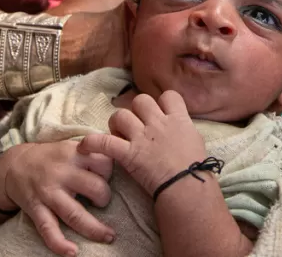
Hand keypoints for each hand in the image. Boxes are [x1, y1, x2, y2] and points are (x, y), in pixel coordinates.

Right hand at [0, 141, 115, 254]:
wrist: (16, 165)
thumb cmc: (52, 157)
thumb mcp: (72, 147)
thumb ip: (93, 153)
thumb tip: (123, 160)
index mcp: (74, 154)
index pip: (104, 163)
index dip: (109, 172)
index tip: (105, 176)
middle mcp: (62, 172)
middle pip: (95, 188)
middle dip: (104, 198)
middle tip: (102, 201)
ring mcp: (48, 192)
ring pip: (75, 213)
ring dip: (94, 228)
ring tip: (108, 236)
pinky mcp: (36, 208)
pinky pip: (48, 229)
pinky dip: (59, 243)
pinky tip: (72, 252)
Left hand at [81, 91, 207, 195]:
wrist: (186, 185)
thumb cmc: (196, 168)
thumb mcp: (196, 141)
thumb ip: (184, 129)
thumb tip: (178, 126)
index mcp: (177, 119)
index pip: (168, 96)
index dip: (161, 103)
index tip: (159, 113)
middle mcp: (158, 123)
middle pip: (140, 100)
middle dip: (135, 110)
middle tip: (134, 125)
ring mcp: (142, 137)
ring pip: (120, 115)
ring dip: (116, 123)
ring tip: (116, 134)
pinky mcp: (128, 153)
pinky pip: (104, 142)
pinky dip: (92, 142)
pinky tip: (85, 145)